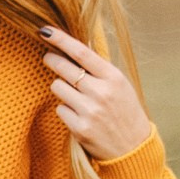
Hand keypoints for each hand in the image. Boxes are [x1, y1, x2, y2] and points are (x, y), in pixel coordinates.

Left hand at [40, 29, 152, 164]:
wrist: (133, 148)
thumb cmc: (124, 111)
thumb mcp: (120, 85)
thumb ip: (98, 69)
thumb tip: (72, 47)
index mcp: (113, 78)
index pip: (81, 52)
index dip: (60, 39)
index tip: (45, 30)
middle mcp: (101, 92)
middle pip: (64, 68)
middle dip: (52, 60)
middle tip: (48, 57)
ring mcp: (90, 111)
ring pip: (57, 87)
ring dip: (62, 88)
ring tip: (76, 96)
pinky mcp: (79, 128)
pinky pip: (59, 109)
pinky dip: (65, 110)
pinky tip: (79, 115)